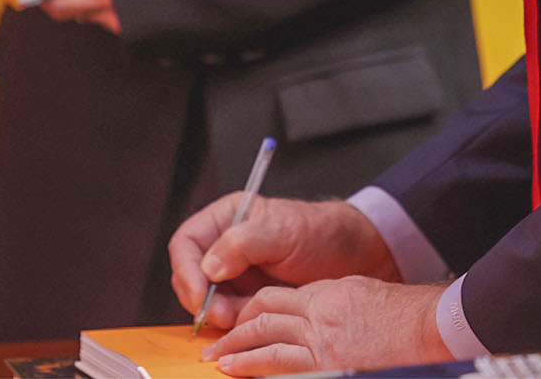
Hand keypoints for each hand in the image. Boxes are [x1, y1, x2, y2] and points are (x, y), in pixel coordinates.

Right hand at [169, 195, 399, 330]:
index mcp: (227, 218)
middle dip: (201, 298)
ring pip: (207, 299)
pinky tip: (250, 321)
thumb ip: (242, 243)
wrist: (354, 257)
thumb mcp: (283, 231)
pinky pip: (229, 313)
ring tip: (240, 318)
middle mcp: (225, 244)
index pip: (187, 242)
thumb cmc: (321, 233)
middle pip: (190, 274)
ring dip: (218, 313)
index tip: (200, 293)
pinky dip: (234, 321)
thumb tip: (209, 265)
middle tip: (222, 315)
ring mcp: (236, 272)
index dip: (187, 269)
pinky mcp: (249, 296)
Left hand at [201, 278, 450, 375]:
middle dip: (236, 330)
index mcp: (323, 295)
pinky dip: (260, 368)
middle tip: (215, 343)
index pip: (274, 299)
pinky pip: (285, 365)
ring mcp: (320, 342)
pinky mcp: (327, 364)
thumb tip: (311, 308)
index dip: (251, 309)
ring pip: (267, 341)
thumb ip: (330, 299)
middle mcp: (317, 316)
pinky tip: (244, 371)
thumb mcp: (358, 292)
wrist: (424, 327)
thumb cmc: (400, 313)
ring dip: (238, 350)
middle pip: (263, 317)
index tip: (240, 319)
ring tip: (220, 360)